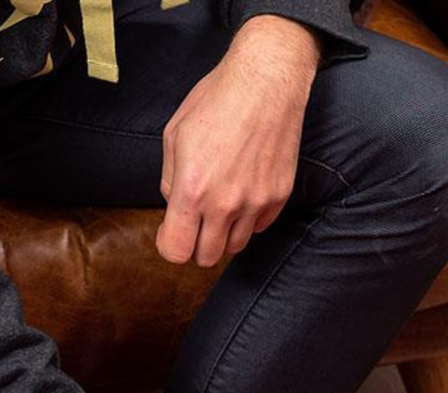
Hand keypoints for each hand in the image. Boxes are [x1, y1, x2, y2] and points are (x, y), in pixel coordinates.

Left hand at [157, 16, 320, 267]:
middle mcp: (224, 204)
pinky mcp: (278, 198)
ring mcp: (255, 204)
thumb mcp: (175, 135)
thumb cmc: (217, 100)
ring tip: (220, 207)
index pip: (175, 250)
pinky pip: (259, 227)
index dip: (170, 245)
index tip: (172, 232)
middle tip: (196, 223)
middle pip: (206, 257)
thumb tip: (174, 207)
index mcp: (192, 189)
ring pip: (234, 247)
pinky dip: (248, 219)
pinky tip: (244, 192)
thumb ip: (170, 180)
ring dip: (223, 235)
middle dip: (196, 245)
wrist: (266, 81)